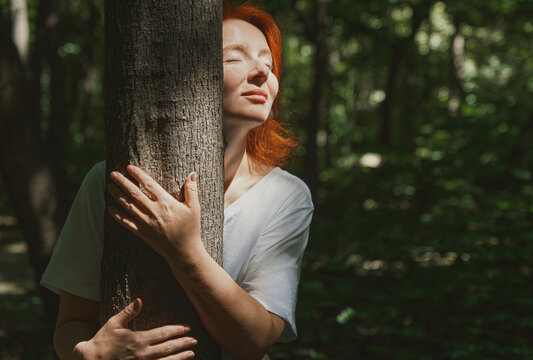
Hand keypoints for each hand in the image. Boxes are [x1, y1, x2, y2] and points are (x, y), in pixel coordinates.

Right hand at [75, 298, 195, 359]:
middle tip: (194, 340)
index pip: (163, 334)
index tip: (187, 328)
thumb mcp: (114, 323)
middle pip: (167, 348)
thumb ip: (129, 311)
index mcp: (138, 339)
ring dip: (180, 357)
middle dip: (182, 343)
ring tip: (191, 353)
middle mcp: (142, 353)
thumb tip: (140, 299)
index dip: (176, 330)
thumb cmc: (102, 341)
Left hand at [107, 165, 203, 265]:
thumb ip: (191, 190)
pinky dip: (117, 215)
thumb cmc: (190, 229)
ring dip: (117, 195)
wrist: (184, 251)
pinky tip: (111, 208)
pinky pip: (126, 222)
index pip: (148, 184)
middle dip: (122, 182)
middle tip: (113, 174)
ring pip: (128, 206)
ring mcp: (146, 222)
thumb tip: (192, 174)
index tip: (129, 167)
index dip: (138, 174)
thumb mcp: (194, 208)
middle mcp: (153, 211)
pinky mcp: (142, 233)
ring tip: (109, 186)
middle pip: (134, 193)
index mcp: (165, 202)